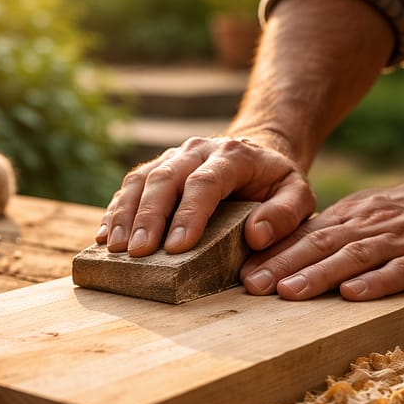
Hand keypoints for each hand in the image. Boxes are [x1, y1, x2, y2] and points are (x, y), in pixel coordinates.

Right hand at [95, 134, 316, 256]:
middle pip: (165, 178)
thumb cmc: (277, 184)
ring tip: (115, 248)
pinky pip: (130, 186)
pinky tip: (104, 237)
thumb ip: (285, 214)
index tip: (176, 247)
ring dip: (124, 214)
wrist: (259, 154)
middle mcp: (198, 150)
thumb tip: (255, 235)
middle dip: (148, 217)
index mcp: (233, 155)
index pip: (205, 182)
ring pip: (141, 179)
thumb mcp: (299, 195)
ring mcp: (173, 157)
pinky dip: (115, 211)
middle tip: (137, 252)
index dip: (188, 214)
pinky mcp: (157, 169)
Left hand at [240, 167, 403, 300]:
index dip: (273, 254)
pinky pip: (402, 269)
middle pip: (320, 245)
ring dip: (319, 275)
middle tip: (252, 287)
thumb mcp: (362, 216)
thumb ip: (327, 235)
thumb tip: (277, 257)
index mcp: (349, 218)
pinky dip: (376, 282)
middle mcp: (368, 226)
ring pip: (354, 257)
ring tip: (289, 293)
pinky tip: (353, 295)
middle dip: (284, 266)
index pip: (304, 236)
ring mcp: (400, 241)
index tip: (242, 275)